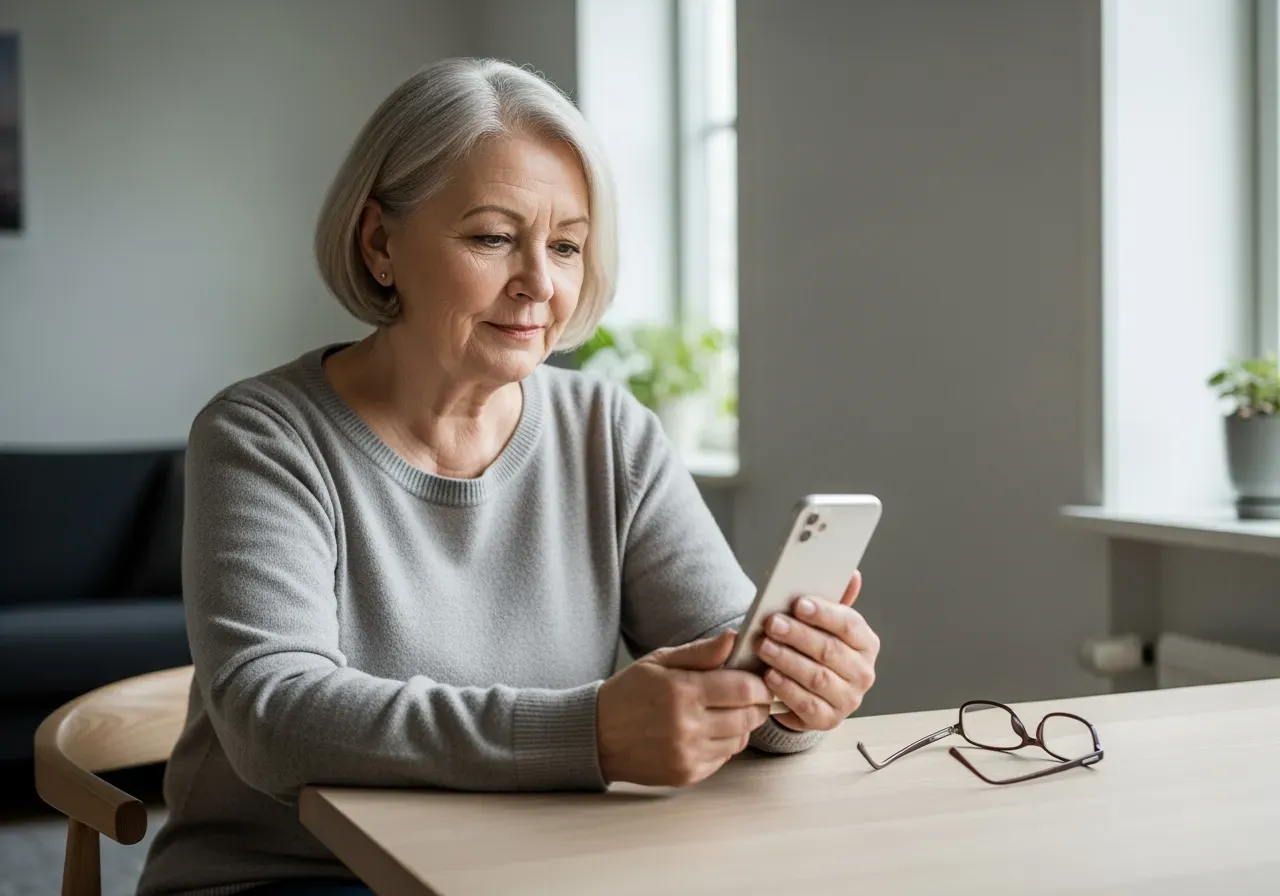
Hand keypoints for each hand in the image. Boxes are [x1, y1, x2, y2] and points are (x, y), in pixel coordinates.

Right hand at [596, 630, 773, 786]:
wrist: (597, 736)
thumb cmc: (628, 693)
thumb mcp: (659, 661)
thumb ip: (701, 651)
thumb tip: (734, 638)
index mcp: (682, 692)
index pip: (744, 689)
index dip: (759, 683)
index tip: (759, 678)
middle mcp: (688, 726)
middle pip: (749, 716)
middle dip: (757, 704)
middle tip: (749, 695)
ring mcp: (688, 754)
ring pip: (740, 739)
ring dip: (742, 724)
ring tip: (726, 711)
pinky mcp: (687, 774)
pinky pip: (724, 758)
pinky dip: (724, 743)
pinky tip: (708, 731)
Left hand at [755, 570, 878, 731]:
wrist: (810, 691)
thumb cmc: (815, 649)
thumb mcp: (825, 624)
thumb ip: (835, 601)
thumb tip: (853, 574)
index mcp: (866, 643)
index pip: (850, 624)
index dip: (824, 613)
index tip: (798, 603)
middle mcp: (863, 673)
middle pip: (830, 650)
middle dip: (798, 635)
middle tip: (772, 624)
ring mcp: (849, 699)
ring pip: (817, 677)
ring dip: (787, 660)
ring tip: (764, 646)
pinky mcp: (829, 720)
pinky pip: (807, 704)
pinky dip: (786, 689)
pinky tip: (768, 676)